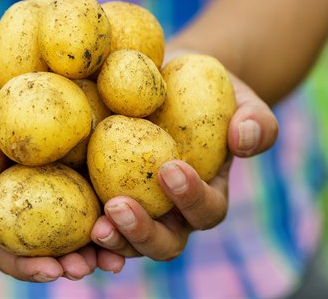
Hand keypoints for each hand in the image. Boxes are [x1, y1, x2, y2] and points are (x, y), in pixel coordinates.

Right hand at [0, 68, 124, 280]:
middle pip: (7, 247)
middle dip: (28, 263)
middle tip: (52, 268)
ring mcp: (33, 209)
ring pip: (49, 247)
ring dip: (70, 261)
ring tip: (92, 265)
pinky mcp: (68, 198)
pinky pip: (83, 223)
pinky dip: (100, 237)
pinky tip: (120, 247)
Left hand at [90, 73, 278, 260]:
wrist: (166, 82)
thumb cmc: (206, 90)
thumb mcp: (239, 98)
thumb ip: (256, 119)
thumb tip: (245, 137)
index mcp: (206, 194)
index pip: (205, 210)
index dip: (191, 198)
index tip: (170, 168)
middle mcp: (172, 213)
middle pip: (165, 242)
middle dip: (144, 233)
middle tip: (119, 207)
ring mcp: (139, 212)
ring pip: (128, 244)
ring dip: (112, 242)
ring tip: (94, 227)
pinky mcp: (105, 200)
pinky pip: (97, 225)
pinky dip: (85, 238)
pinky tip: (72, 228)